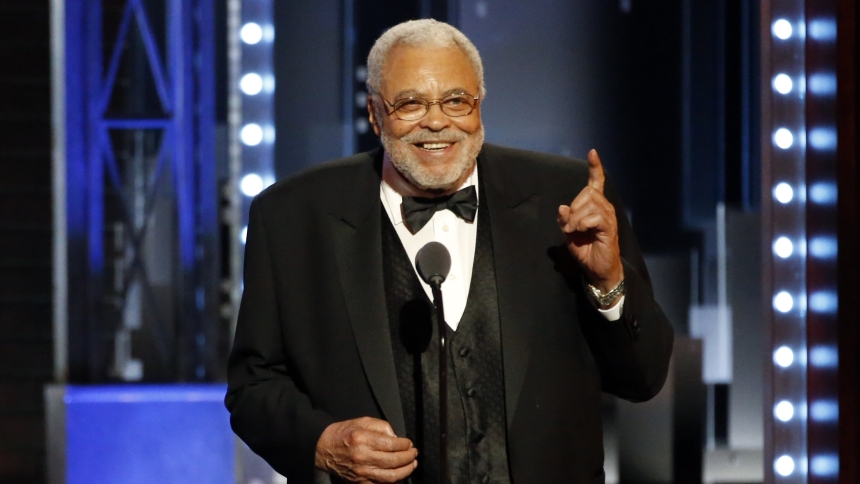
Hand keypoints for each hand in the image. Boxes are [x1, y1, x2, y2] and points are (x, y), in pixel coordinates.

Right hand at [315, 417, 417, 482]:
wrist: (323, 448)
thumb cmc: (343, 433)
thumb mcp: (362, 421)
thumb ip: (381, 426)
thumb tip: (396, 438)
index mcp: (363, 439)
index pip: (391, 444)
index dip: (405, 444)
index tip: (409, 443)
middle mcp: (362, 457)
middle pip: (393, 461)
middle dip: (408, 457)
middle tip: (414, 453)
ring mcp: (361, 472)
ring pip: (390, 477)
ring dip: (405, 471)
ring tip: (412, 465)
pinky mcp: (360, 482)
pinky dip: (393, 482)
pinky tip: (400, 476)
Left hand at [557, 149, 623, 291]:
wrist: (597, 270)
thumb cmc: (585, 250)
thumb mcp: (569, 233)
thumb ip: (565, 219)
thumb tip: (562, 207)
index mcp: (595, 206)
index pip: (596, 183)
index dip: (594, 168)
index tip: (592, 152)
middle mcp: (605, 207)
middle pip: (586, 193)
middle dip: (573, 209)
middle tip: (569, 227)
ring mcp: (608, 217)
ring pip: (589, 204)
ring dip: (575, 219)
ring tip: (574, 232)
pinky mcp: (609, 227)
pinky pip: (593, 217)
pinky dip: (582, 224)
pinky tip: (580, 232)